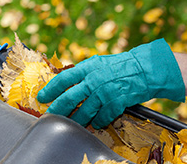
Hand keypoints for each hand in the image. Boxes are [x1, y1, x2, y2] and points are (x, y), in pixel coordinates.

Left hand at [37, 39, 184, 128]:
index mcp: (88, 67)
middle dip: (57, 109)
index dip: (50, 89)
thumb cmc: (119, 65)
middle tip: (50, 115)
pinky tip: (95, 123)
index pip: (63, 79)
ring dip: (76, 120)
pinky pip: (102, 118)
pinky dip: (97, 122)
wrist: (144, 69)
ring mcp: (105, 92)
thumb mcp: (98, 63)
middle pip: (70, 99)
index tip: (42, 97)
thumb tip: (65, 82)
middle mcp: (94, 80)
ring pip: (84, 112)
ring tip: (71, 123)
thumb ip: (82, 72)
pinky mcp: (116, 103)